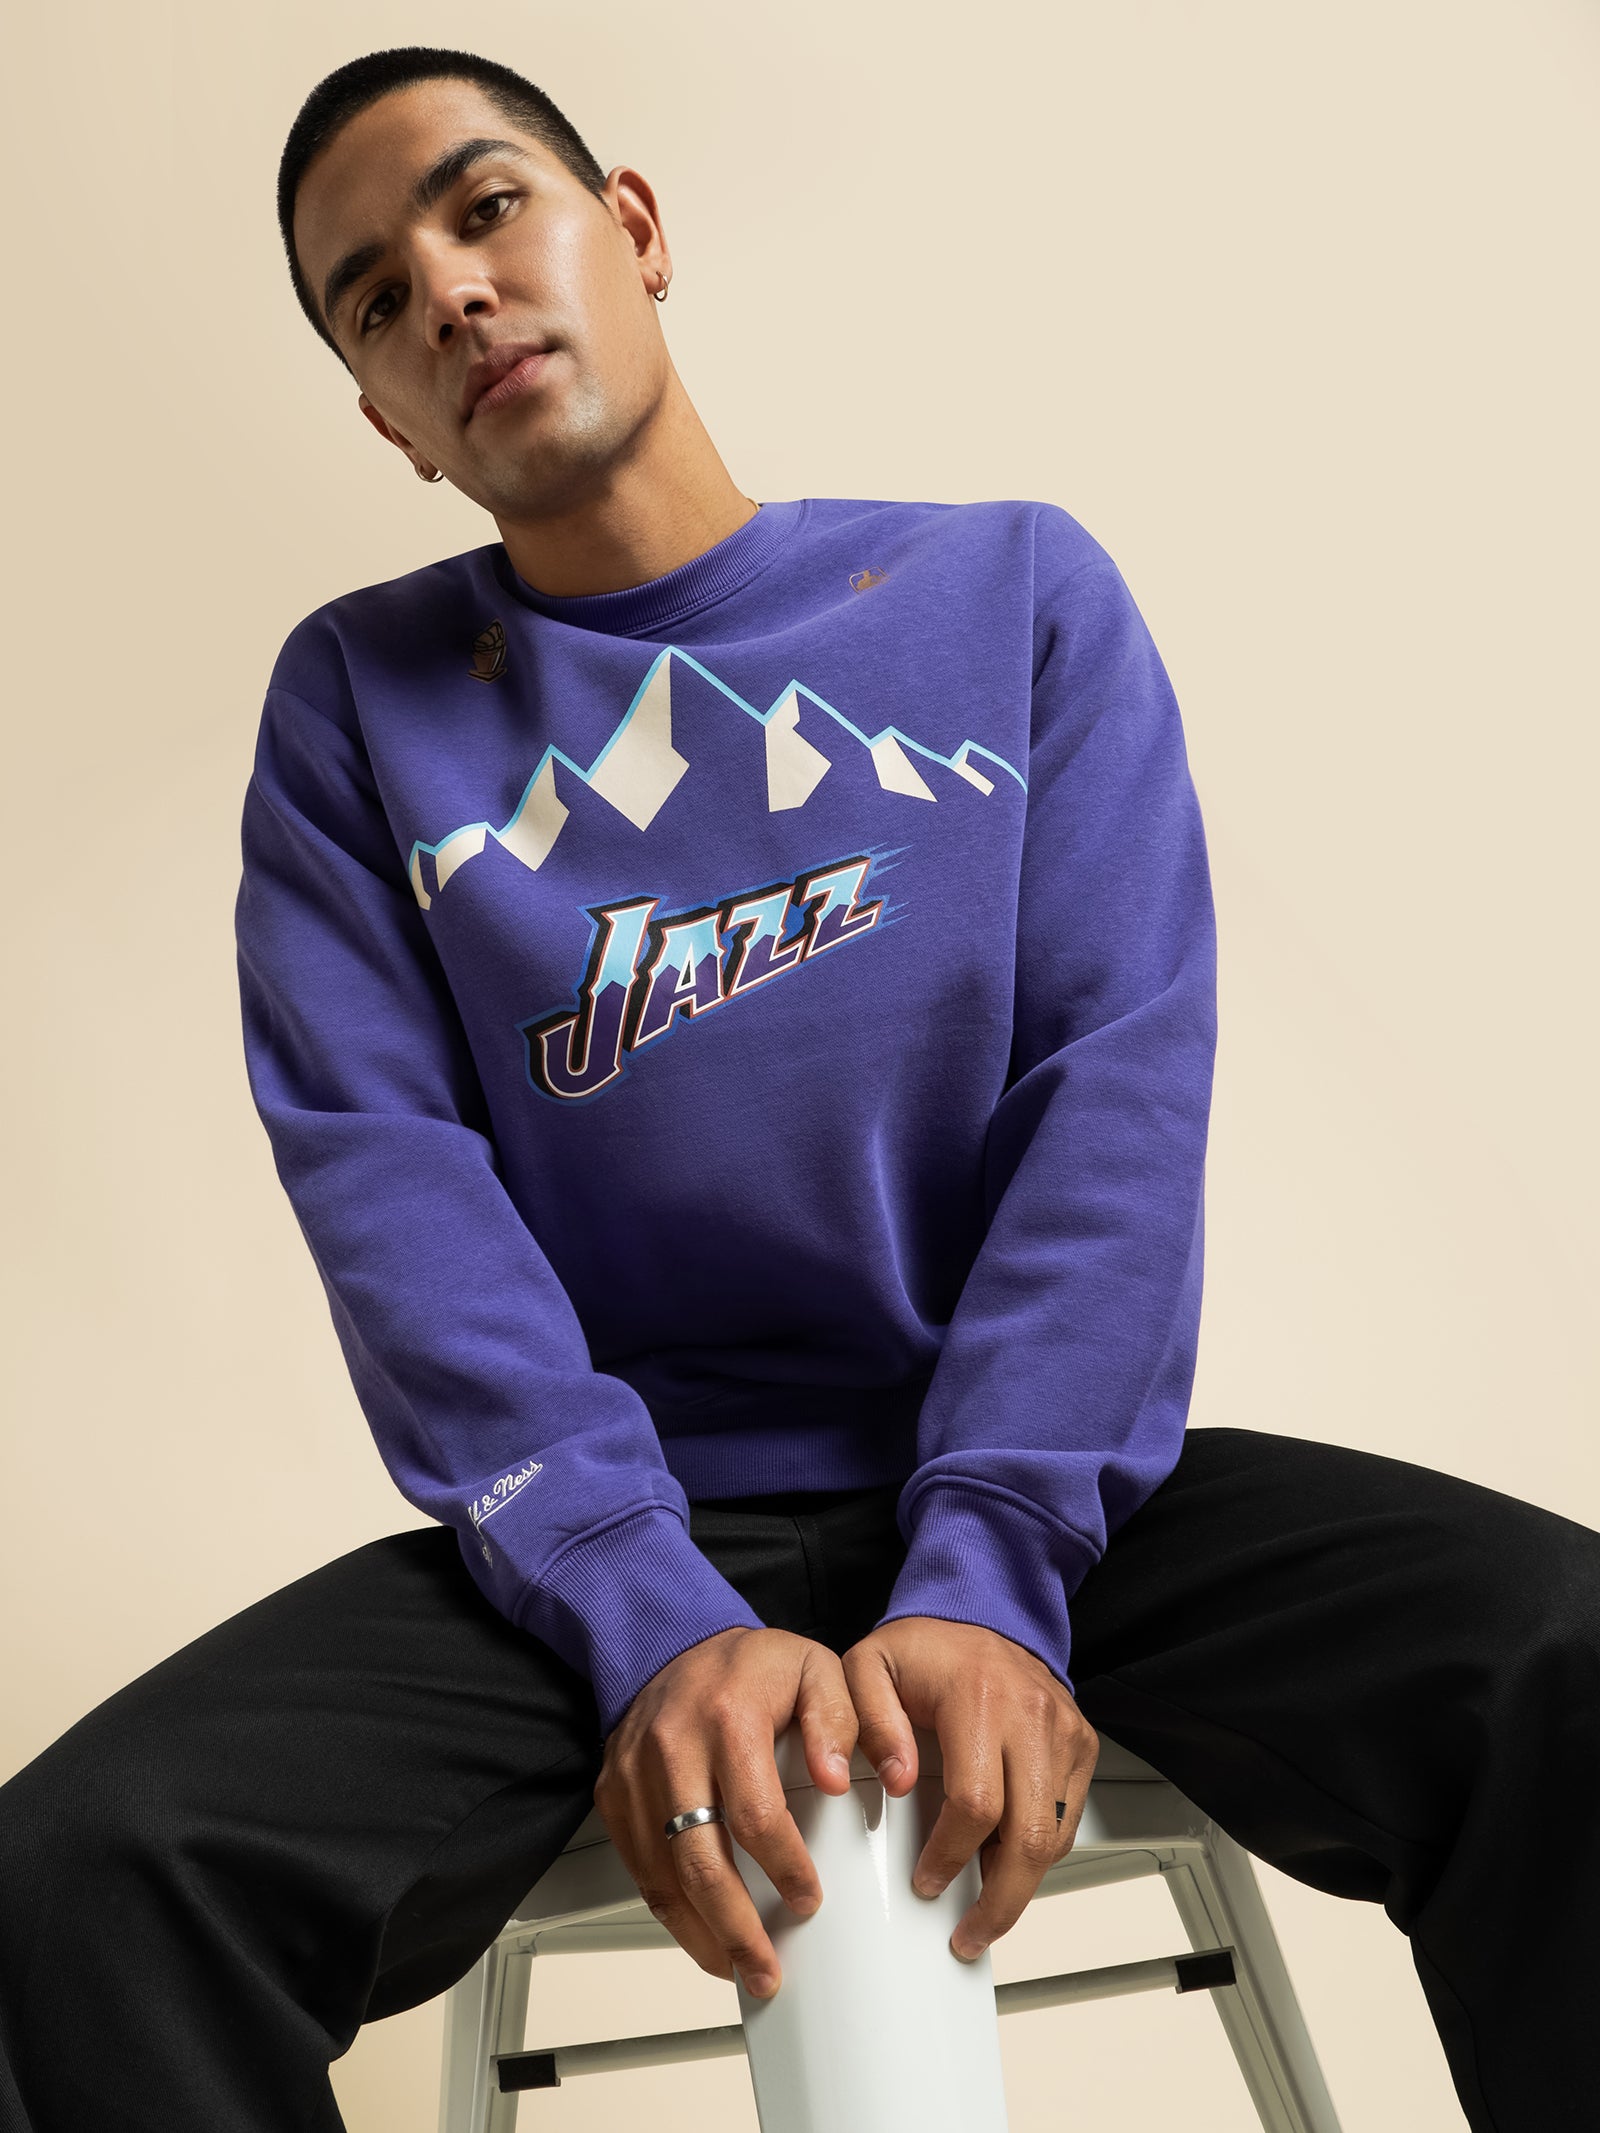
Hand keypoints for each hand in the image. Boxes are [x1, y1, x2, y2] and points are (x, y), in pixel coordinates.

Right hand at [593, 1625, 857, 1998]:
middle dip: (736, 1928)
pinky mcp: (613, 1794)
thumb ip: (840, 1719)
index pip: (754, 1813)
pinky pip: (639, 1867)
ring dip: (700, 1935)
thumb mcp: (815, 1667)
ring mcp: (635, 1775)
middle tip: (767, 1969)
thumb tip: (840, 1780)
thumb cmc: (747, 1664)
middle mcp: (672, 1747)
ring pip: (662, 1877)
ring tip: (737, 1969)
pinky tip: (701, 1932)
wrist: (669, 1641)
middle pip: (699, 1861)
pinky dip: (669, 1911)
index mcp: (728, 1716)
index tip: (809, 1899)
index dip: (784, 1868)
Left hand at [842, 1616, 1096, 1960]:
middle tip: (970, 1935)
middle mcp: (1031, 1716)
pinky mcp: (1081, 1743)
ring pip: (1056, 1834)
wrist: (984, 1609)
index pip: (976, 1803)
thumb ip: (869, 1722)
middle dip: (1002, 1901)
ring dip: (1023, 1884)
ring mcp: (1064, 1731)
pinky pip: (1069, 1817)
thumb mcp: (869, 1667)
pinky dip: (1041, 1851)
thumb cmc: (926, 1646)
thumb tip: (896, 1781)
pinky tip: (1006, 1861)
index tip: (926, 1882)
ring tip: (986, 1907)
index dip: (951, 1856)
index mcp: (979, 1699)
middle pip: (1030, 1835)